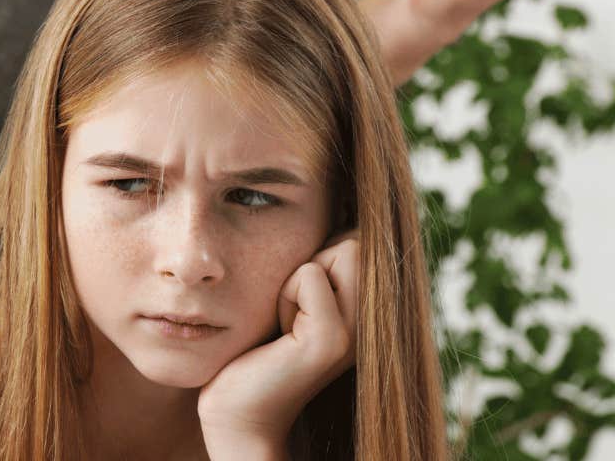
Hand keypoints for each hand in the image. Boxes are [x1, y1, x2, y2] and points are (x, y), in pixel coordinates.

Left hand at [198, 232, 359, 456]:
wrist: (239, 406)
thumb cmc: (258, 346)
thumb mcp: (295, 296)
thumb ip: (321, 263)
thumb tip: (335, 208)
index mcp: (370, 311)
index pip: (362, 238)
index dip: (320, 255)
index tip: (301, 298)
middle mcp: (376, 322)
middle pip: (353, 240)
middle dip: (309, 263)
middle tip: (291, 309)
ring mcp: (359, 333)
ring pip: (336, 251)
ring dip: (295, 279)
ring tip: (287, 321)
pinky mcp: (331, 341)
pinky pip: (310, 276)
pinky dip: (286, 295)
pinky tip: (281, 333)